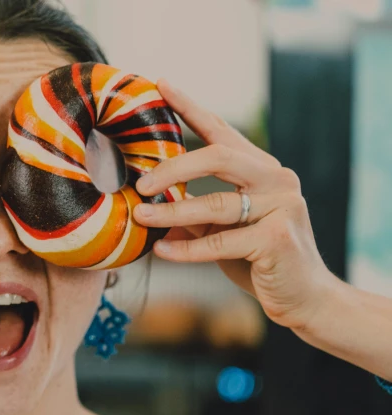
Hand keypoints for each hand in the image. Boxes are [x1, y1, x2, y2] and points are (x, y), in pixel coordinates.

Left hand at [132, 79, 337, 331]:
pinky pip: (221, 242)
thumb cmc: (258, 259)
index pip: (221, 132)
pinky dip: (187, 249)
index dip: (189, 108)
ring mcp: (281, 206)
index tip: (160, 86)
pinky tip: (161, 251)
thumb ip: (194, 211)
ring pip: (215, 204)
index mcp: (261, 168)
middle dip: (174, 167)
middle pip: (218, 157)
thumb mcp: (222, 230)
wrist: (304, 297)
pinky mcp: (278, 239)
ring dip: (172, 213)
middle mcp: (275, 178)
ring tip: (140, 216)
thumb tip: (147, 203)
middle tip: (141, 181)